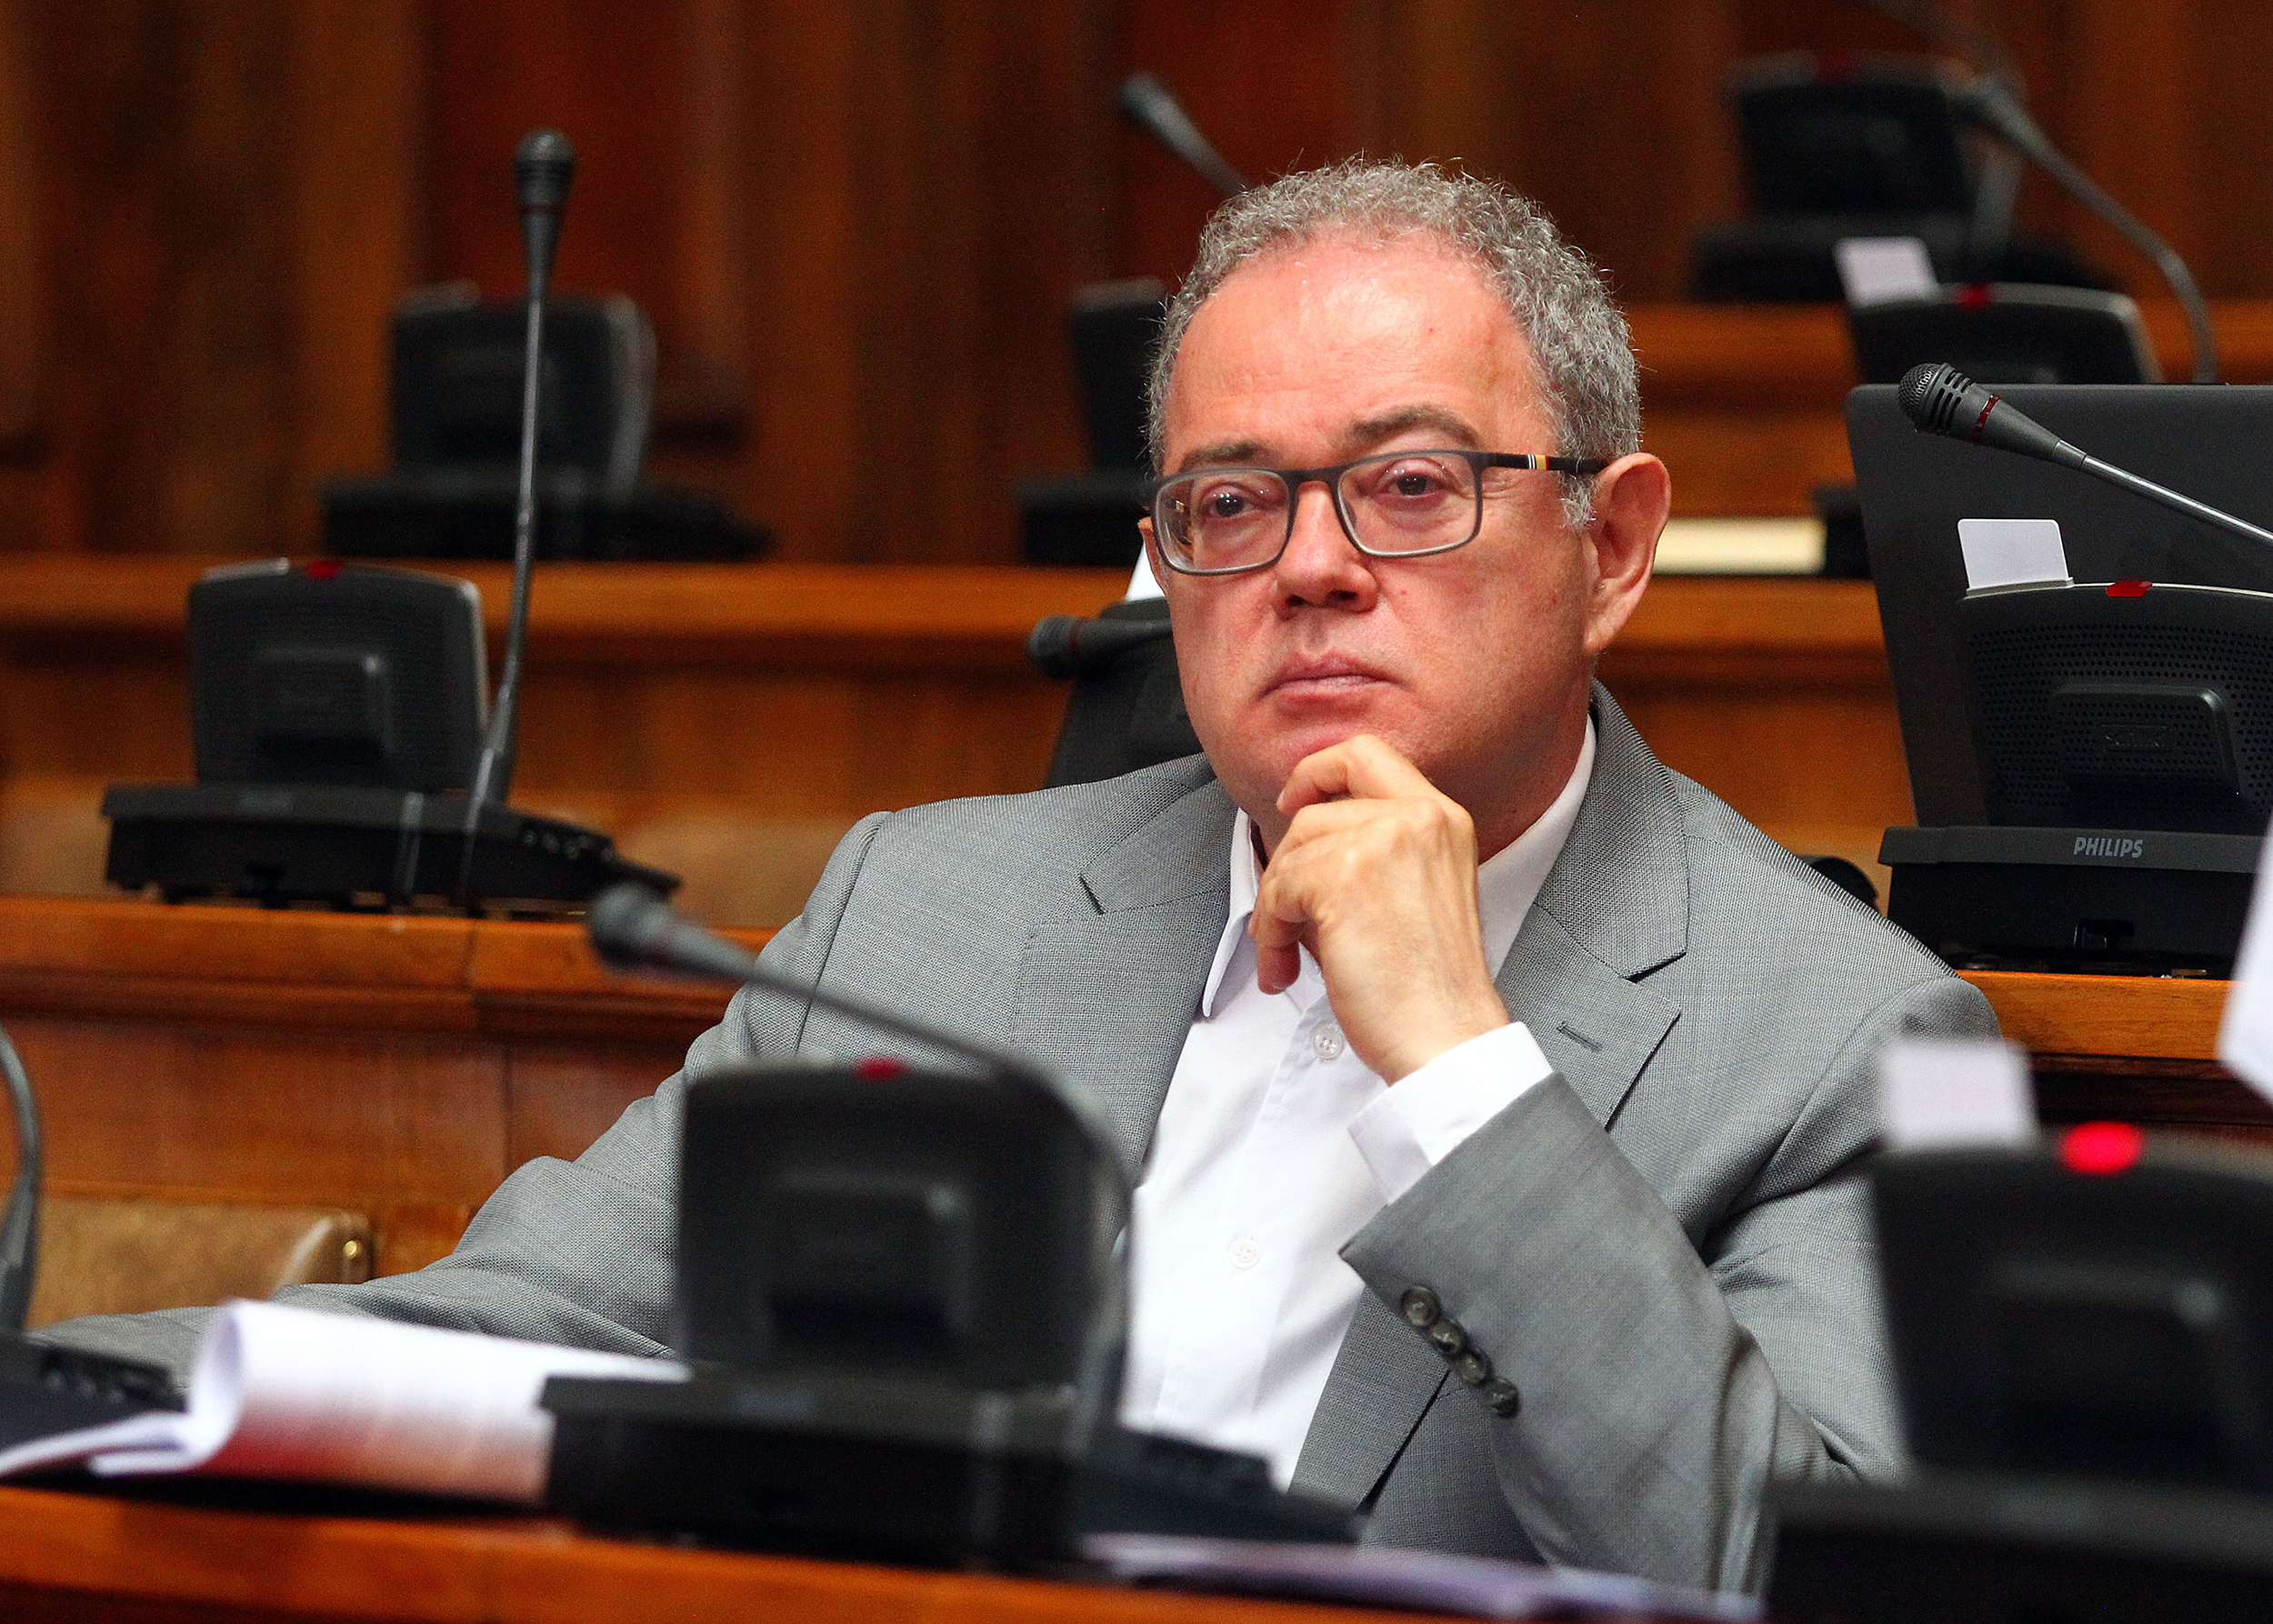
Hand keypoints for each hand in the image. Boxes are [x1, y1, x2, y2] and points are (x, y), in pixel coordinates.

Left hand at [1251, 735, 1510, 1082]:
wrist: (1446, 1034)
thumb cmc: (1429, 984)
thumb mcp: (1417, 889)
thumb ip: (1376, 851)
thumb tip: (1299, 842)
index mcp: (1442, 817)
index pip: (1366, 753)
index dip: (1317, 771)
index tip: (1293, 802)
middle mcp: (1418, 817)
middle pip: (1314, 812)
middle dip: (1287, 866)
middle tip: (1287, 918)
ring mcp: (1382, 840)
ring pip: (1291, 853)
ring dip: (1276, 909)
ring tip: (1289, 957)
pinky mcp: (1344, 876)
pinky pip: (1278, 890)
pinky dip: (1270, 934)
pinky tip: (1286, 969)